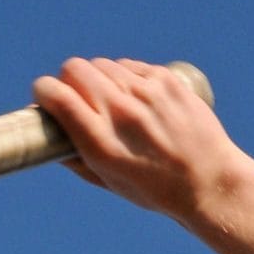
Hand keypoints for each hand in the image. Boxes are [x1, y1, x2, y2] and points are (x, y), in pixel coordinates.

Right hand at [32, 57, 246, 222]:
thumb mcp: (109, 182)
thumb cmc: (156, 189)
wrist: (209, 182)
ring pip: (102, 64)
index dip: (44, 92)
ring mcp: (145, 93)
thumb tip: (47, 137)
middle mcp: (121, 113)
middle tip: (80, 99)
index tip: (47, 98)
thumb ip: (74, 159)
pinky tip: (136, 98)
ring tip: (113, 101)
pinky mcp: (166, 80)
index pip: (56, 94)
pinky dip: (126, 78)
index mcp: (101, 142)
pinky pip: (129, 65)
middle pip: (75, 69)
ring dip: (100, 79)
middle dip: (70, 81)